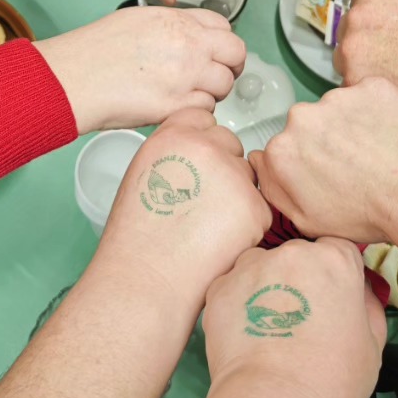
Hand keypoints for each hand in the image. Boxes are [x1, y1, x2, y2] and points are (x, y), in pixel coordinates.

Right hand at [39, 8, 245, 131]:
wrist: (74, 77)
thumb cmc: (94, 50)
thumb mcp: (137, 20)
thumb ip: (171, 27)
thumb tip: (187, 37)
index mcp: (177, 20)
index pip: (224, 27)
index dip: (223, 43)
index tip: (218, 54)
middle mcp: (188, 44)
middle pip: (236, 54)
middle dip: (231, 67)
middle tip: (218, 78)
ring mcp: (186, 75)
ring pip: (224, 85)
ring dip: (212, 92)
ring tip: (187, 95)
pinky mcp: (177, 105)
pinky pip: (205, 110)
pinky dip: (195, 112)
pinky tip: (176, 108)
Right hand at [97, 109, 270, 296]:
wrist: (147, 280)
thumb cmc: (137, 240)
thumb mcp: (144, 176)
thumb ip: (175, 155)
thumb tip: (201, 153)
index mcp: (173, 137)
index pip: (202, 117)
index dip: (203, 139)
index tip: (199, 161)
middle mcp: (205, 148)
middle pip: (230, 145)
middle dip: (224, 169)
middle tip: (203, 204)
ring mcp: (233, 176)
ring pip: (248, 178)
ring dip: (238, 197)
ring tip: (207, 229)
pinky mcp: (255, 207)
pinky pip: (260, 209)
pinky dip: (248, 226)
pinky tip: (220, 243)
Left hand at [202, 239, 383, 397]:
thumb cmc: (331, 381)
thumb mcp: (372, 344)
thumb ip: (367, 306)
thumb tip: (359, 294)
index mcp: (335, 260)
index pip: (337, 250)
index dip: (335, 276)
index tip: (332, 300)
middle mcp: (292, 253)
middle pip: (297, 257)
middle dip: (299, 280)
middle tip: (300, 321)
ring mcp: (251, 268)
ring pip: (260, 267)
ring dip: (265, 287)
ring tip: (269, 330)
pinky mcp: (219, 290)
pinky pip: (232, 288)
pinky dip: (238, 306)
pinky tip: (247, 337)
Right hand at [251, 78, 397, 244]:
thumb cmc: (367, 214)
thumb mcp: (307, 220)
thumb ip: (273, 187)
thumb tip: (257, 159)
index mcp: (282, 150)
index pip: (286, 147)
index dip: (309, 162)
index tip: (329, 173)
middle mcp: (302, 117)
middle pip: (309, 123)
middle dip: (327, 138)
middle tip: (355, 162)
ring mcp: (338, 97)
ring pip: (338, 107)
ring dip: (352, 122)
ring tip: (376, 150)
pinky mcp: (371, 85)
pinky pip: (369, 93)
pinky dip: (378, 109)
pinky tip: (390, 134)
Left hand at [335, 0, 397, 131]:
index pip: (363, 5)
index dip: (379, 25)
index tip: (390, 37)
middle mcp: (359, 14)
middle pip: (352, 34)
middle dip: (370, 48)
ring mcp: (353, 48)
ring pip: (349, 63)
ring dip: (367, 72)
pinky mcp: (356, 81)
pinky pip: (355, 90)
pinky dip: (371, 95)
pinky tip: (396, 98)